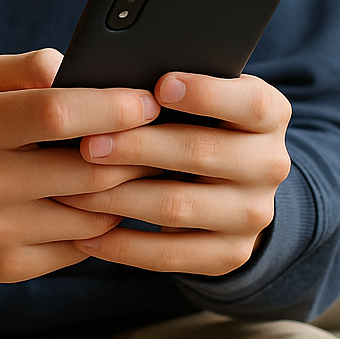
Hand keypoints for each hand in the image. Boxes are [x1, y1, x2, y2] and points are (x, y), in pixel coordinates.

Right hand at [0, 49, 161, 281]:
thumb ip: (26, 69)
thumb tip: (80, 69)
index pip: (57, 113)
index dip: (113, 107)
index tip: (148, 103)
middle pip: (90, 170)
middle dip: (138, 155)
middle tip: (161, 142)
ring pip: (95, 214)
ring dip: (124, 194)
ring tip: (135, 175)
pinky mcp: (9, 266)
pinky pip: (82, 247)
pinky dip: (99, 227)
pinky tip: (97, 208)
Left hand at [57, 72, 291, 275]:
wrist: (221, 187)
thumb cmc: (186, 125)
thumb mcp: (191, 99)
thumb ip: (164, 86)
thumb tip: (113, 83)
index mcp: (267, 115)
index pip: (251, 104)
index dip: (208, 94)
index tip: (160, 85)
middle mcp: (269, 164)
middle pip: (202, 153)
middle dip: (138, 148)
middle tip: (87, 145)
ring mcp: (252, 213)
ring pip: (178, 206)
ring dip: (118, 199)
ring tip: (70, 191)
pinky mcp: (230, 254)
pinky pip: (171, 255)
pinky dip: (122, 246)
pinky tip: (84, 235)